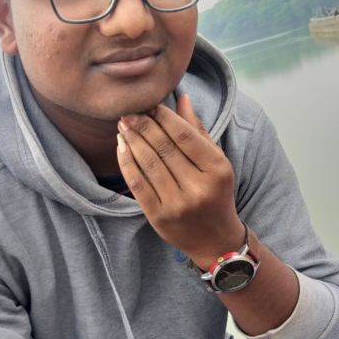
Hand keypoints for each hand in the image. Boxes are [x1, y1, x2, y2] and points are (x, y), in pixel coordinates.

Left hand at [116, 94, 243, 264]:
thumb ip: (197, 131)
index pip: (185, 136)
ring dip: (132, 141)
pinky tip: (121, 147)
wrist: (215, 241)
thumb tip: (182, 98)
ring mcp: (178, 204)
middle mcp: (198, 188)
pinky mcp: (159, 217)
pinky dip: (127, 163)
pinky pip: (138, 184)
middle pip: (164, 148)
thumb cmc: (215, 194)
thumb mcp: (216, 162)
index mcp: (217, 170)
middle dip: (143, 126)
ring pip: (149, 164)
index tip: (150, 105)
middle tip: (129, 112)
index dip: (165, 117)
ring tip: (123, 126)